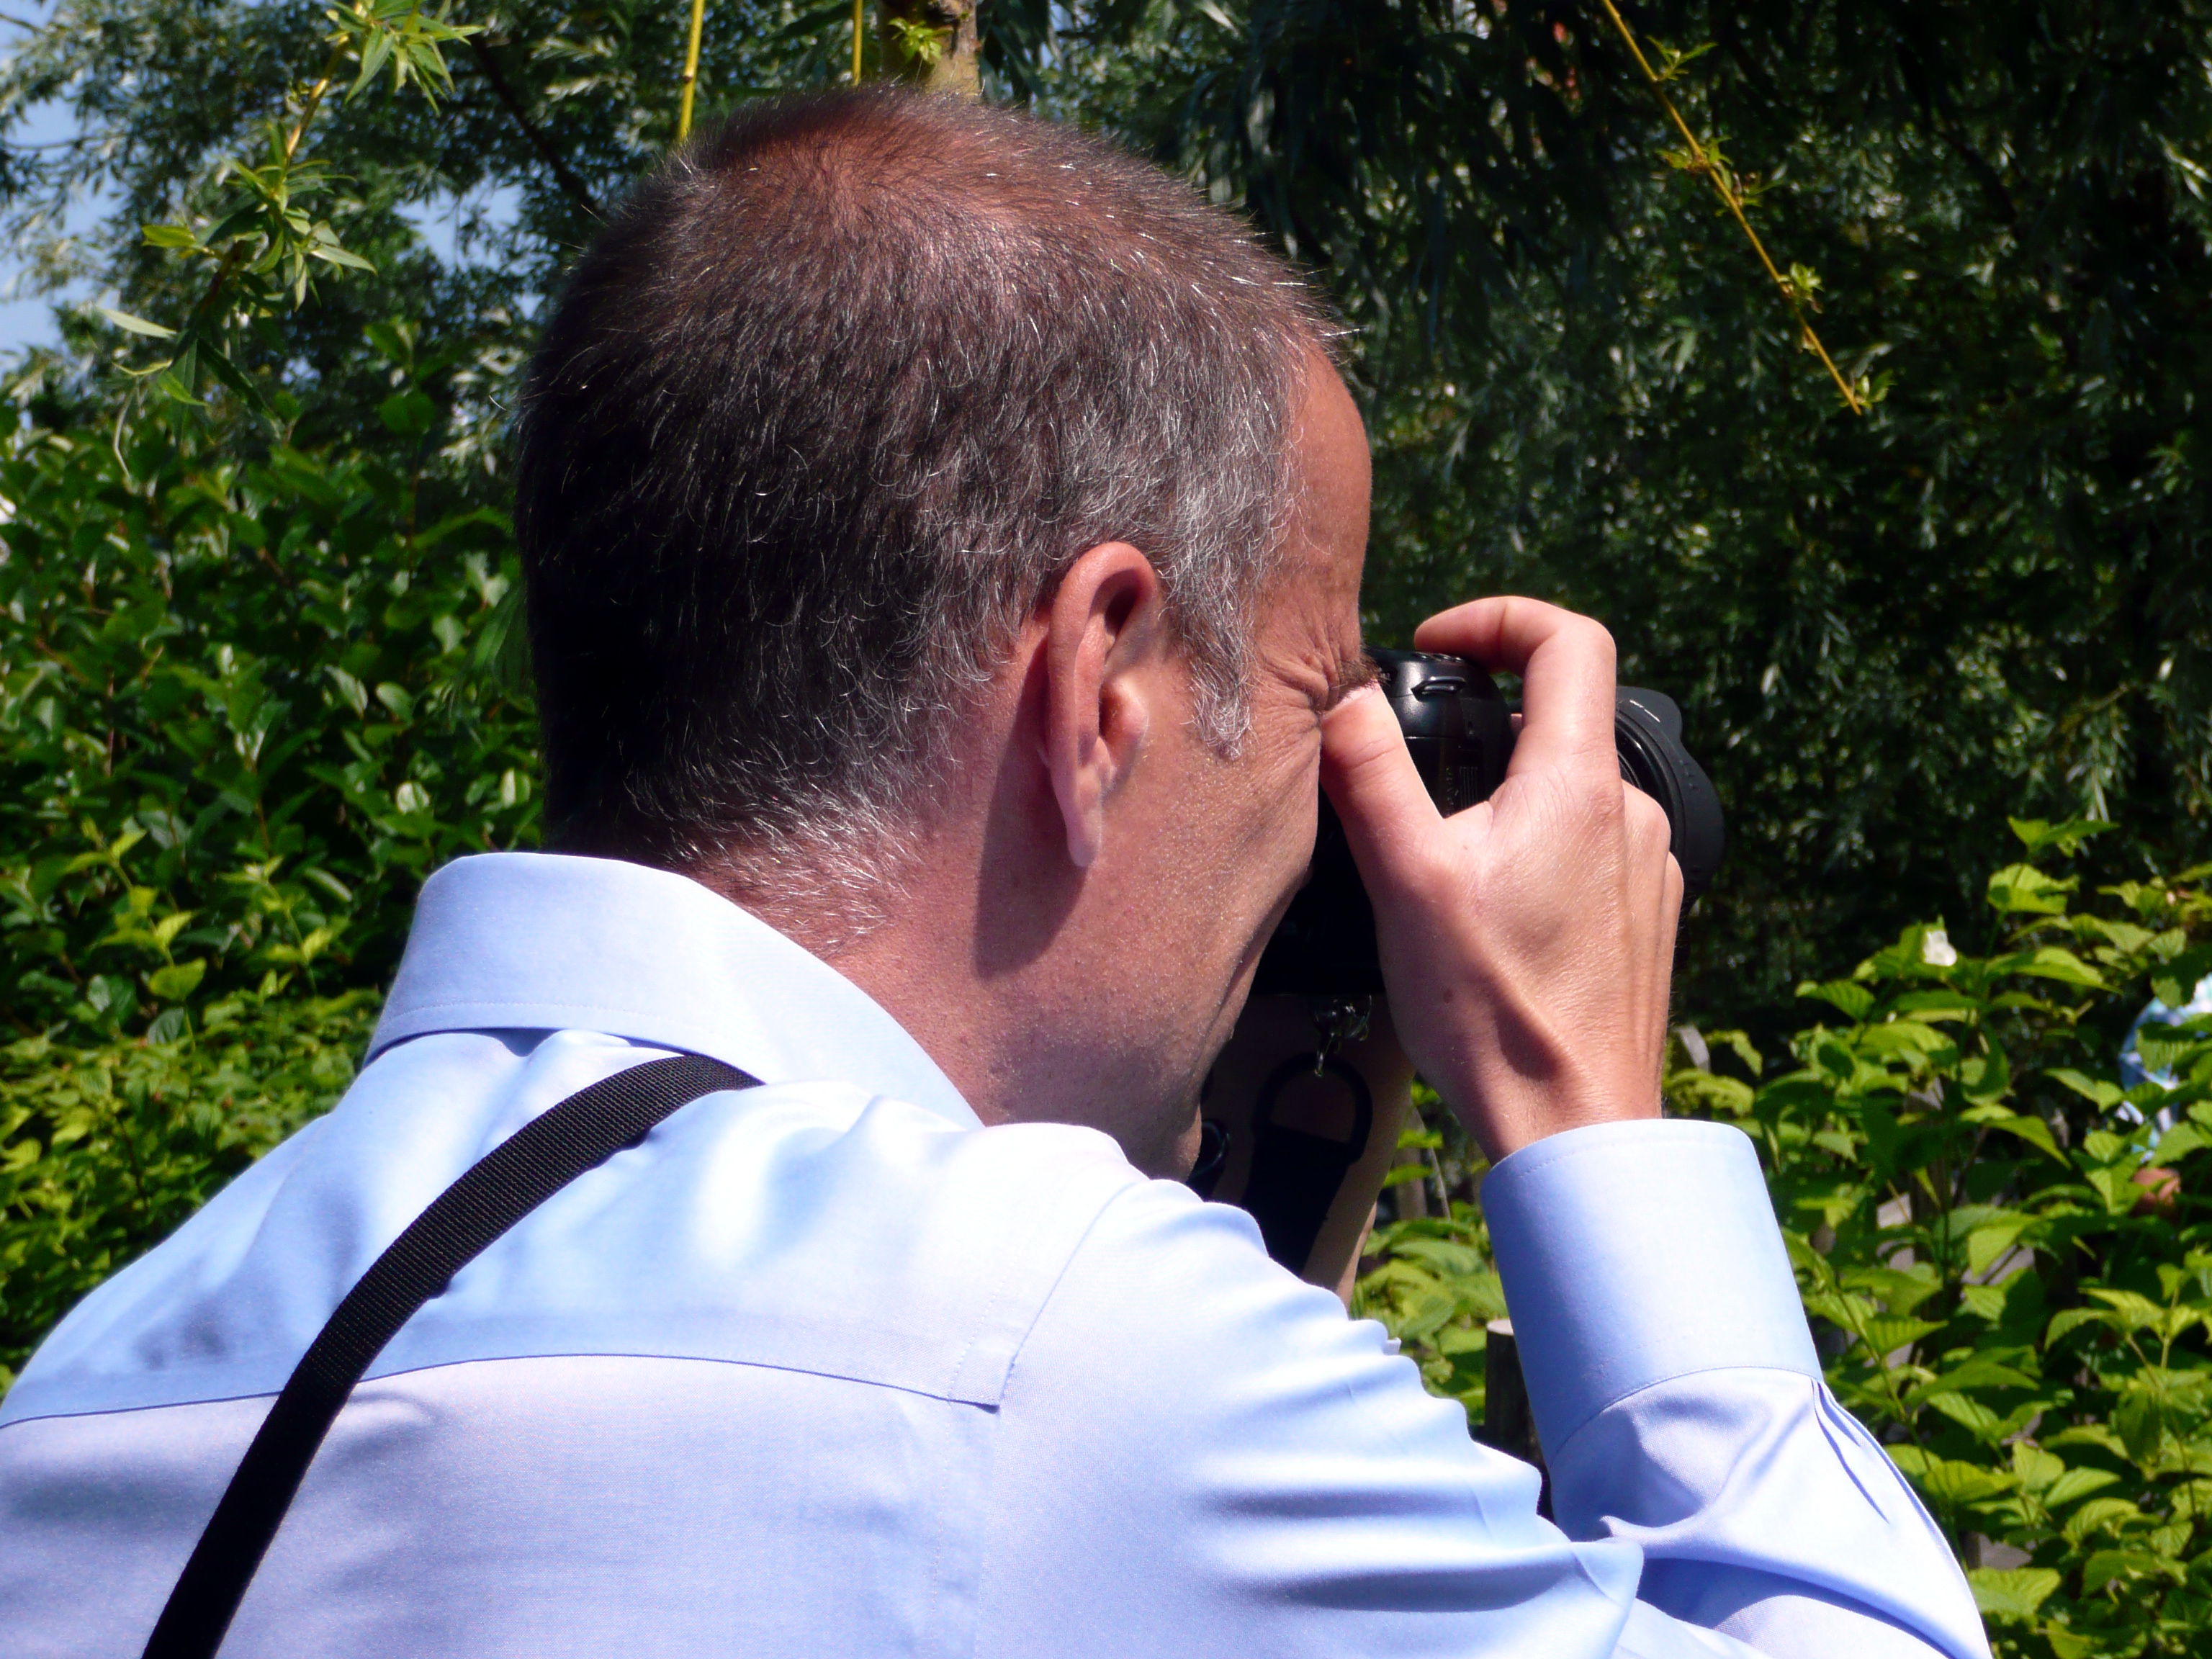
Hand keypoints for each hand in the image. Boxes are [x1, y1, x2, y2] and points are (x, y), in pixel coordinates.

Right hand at [1321, 598, 1681, 1161]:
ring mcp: (1647, 867)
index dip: (1498, 619)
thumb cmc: (1492, 1011)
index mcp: (1578, 782)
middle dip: (1483, 722)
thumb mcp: (1406, 879)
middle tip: (1414, 768)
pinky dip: (1538, 848)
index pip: (1568, 639)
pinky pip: (1590, 847)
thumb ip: (1369, 774)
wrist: (1575, 1126)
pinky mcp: (1646, 916)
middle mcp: (1631, 811)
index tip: (1438, 646)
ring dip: (1508, 794)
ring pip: (1573, 788)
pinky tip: (1492, 912)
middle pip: (1563, 716)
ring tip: (1443, 857)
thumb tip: (1342, 696)